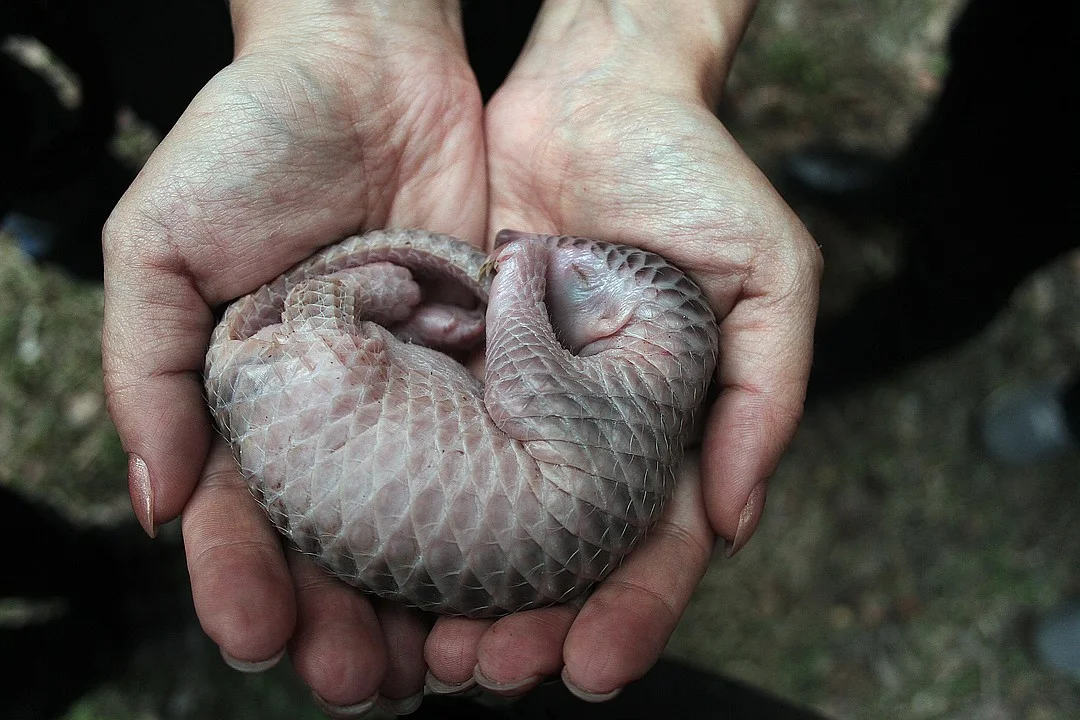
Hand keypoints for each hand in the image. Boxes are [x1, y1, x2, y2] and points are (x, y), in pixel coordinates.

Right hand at [102, 0, 486, 711]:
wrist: (364, 61)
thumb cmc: (247, 139)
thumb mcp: (162, 242)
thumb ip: (151, 367)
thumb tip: (156, 502)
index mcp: (251, 398)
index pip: (242, 513)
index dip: (242, 579)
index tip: (256, 634)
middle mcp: (337, 409)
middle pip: (338, 539)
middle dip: (344, 614)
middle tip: (363, 680)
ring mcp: (415, 389)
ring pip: (421, 516)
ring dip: (426, 594)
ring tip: (438, 663)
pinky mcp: (485, 357)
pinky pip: (493, 447)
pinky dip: (498, 515)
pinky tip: (508, 573)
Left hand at [422, 0, 821, 700]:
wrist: (595, 92)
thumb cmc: (695, 173)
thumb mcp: (768, 274)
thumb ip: (767, 393)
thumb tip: (737, 519)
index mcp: (666, 428)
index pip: (654, 543)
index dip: (631, 610)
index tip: (594, 664)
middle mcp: (588, 429)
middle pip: (560, 553)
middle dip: (532, 621)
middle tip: (490, 671)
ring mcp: (517, 401)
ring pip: (487, 519)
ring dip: (460, 591)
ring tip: (430, 649)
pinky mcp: (455, 361)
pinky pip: (428, 441)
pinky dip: (409, 505)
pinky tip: (381, 559)